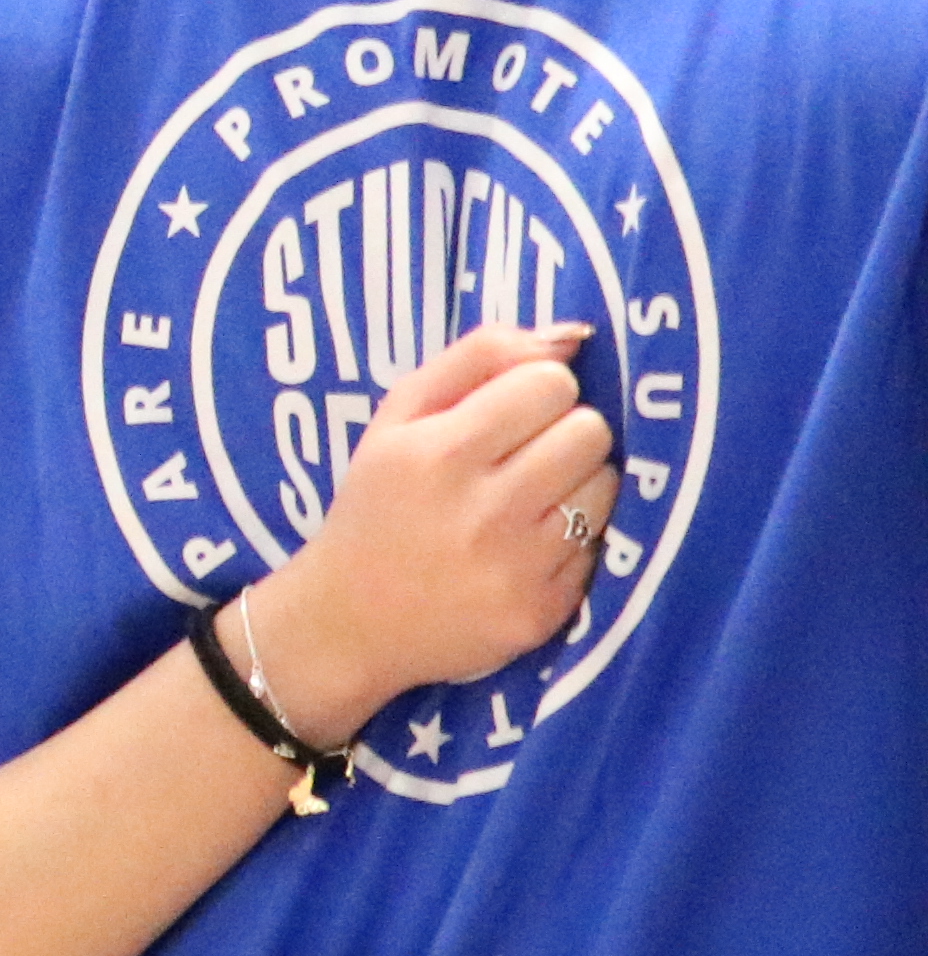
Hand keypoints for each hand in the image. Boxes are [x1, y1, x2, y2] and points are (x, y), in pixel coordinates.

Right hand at [227, 323, 611, 740]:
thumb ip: (478, 358)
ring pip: (607, 487)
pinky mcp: (544, 612)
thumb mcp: (396, 418)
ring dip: (578, 486)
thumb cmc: (378, 504)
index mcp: (436, 453)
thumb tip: (574, 335)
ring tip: (532, 502)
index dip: (537, 391)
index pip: (549, 383)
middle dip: (565, 434)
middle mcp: (481, 511)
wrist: (348, 620)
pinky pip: (600, 547)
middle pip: (589, 431)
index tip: (511, 413)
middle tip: (527, 457)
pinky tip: (528, 549)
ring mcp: (517, 567)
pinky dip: (572, 542)